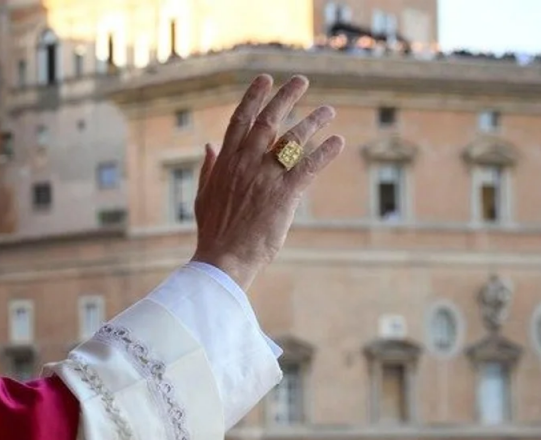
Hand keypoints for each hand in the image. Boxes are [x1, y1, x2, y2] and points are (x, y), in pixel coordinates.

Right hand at [191, 74, 344, 289]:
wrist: (223, 258)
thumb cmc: (213, 231)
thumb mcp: (203, 195)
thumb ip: (208, 168)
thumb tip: (209, 145)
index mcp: (225, 162)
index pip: (240, 120)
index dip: (253, 97)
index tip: (265, 80)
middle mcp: (246, 163)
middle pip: (269, 121)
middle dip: (285, 97)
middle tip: (301, 80)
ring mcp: (265, 177)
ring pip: (293, 140)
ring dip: (313, 121)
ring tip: (328, 110)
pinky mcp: (285, 194)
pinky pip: (309, 166)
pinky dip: (325, 152)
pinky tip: (338, 141)